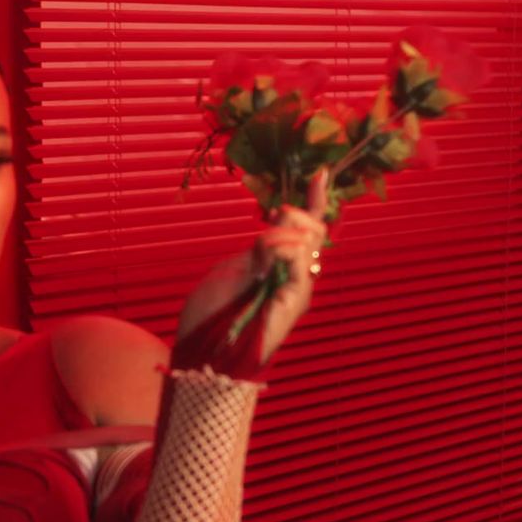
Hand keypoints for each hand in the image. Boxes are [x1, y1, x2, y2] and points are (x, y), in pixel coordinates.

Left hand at [177, 168, 329, 365]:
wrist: (202, 347)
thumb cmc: (212, 312)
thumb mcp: (235, 267)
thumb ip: (261, 248)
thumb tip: (281, 228)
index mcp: (280, 267)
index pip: (306, 230)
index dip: (314, 201)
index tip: (320, 173)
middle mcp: (296, 277)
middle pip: (314, 230)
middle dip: (298, 213)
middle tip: (274, 216)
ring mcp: (298, 288)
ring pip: (308, 240)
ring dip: (283, 232)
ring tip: (261, 249)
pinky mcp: (295, 298)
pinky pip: (299, 259)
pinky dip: (281, 249)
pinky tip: (264, 260)